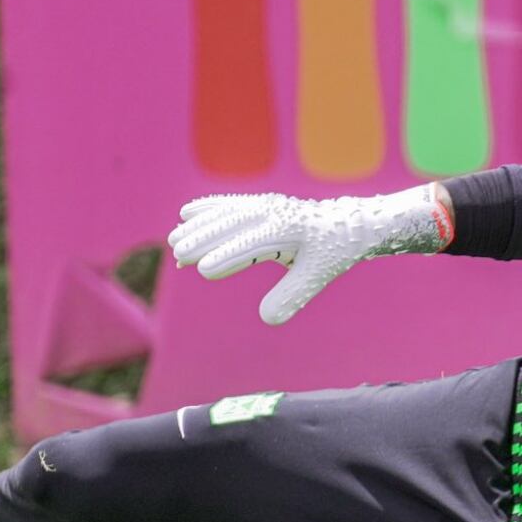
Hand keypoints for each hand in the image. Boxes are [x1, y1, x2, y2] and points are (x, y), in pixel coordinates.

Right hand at [168, 183, 451, 324]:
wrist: (348, 221)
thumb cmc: (332, 252)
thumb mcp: (315, 277)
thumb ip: (291, 296)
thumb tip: (267, 318)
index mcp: (289, 230)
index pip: (253, 244)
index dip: (228, 256)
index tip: (203, 268)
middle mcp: (275, 213)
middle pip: (233, 225)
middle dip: (204, 240)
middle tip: (178, 256)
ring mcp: (267, 205)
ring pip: (227, 214)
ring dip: (200, 226)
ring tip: (174, 241)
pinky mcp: (262, 203)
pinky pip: (231, 204)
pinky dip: (209, 208)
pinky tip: (186, 213)